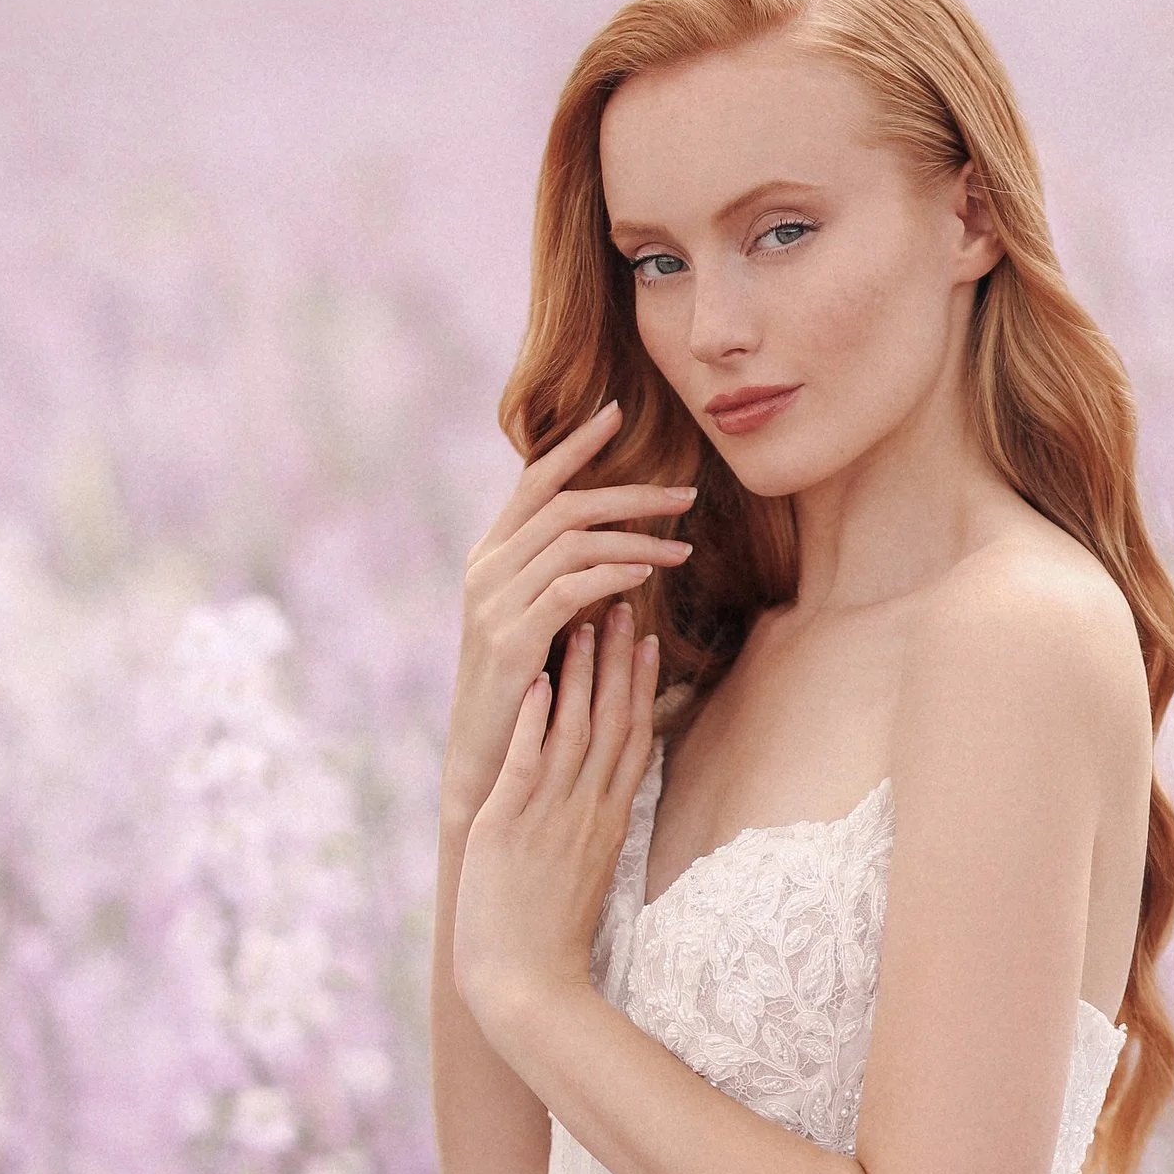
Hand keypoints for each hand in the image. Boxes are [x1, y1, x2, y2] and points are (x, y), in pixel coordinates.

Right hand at [440, 405, 690, 826]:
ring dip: (636, 539)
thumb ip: (565, 580)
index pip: (536, 480)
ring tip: (684, 548)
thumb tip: (617, 547)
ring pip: (571, 542)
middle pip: (565, 504)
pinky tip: (647, 575)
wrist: (489, 760)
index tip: (618, 413)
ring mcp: (493, 601)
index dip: (577, 444)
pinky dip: (611, 574)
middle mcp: (487, 568)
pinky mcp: (508, 639)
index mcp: (493, 556)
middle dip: (631, 493)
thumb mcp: (543, 623)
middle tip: (687, 494)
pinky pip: (568, 588)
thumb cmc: (527, 693)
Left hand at [454, 604, 660, 1057]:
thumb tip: (596, 796)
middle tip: (624, 602)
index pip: (635, 741)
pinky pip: (526, 764)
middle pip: (614, 722)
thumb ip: (591, 827)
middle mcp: (588, 812)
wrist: (529, 988)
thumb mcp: (581, 872)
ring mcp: (552, 818)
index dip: (642, 686)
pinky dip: (531, 721)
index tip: (646, 639)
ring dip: (580, 673)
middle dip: (620, 660)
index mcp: (608, 822)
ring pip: (575, 731)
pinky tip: (533, 680)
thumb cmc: (549, 938)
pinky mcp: (512, 829)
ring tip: (584, 618)